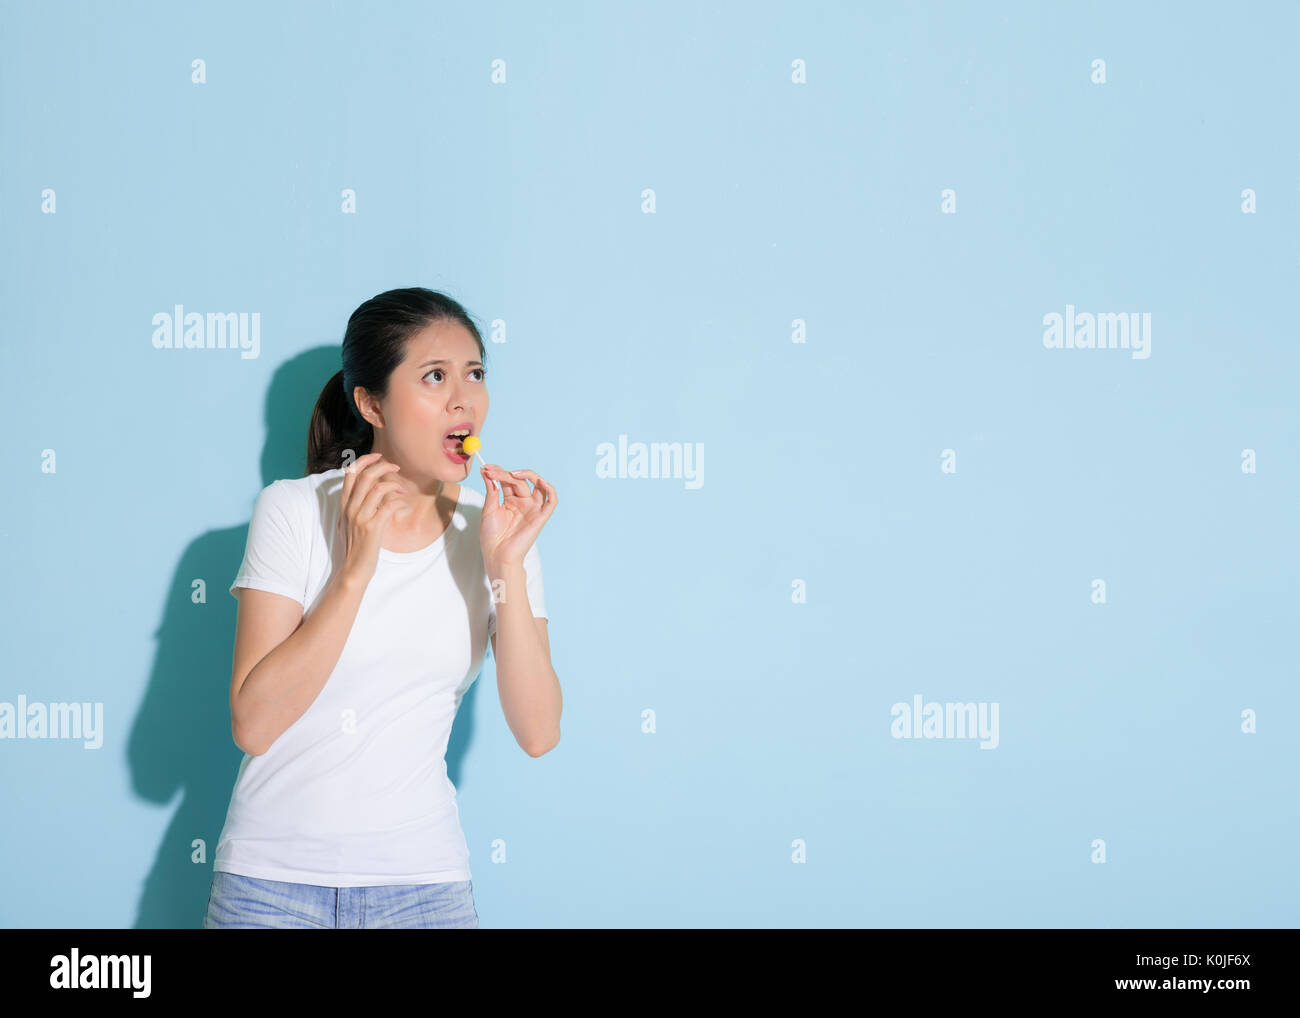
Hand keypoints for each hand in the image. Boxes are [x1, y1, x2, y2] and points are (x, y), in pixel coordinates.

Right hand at [337, 452, 406, 586]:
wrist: (354, 568)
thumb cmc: (357, 544)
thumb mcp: (351, 521)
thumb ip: (357, 504)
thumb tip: (370, 488)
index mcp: (344, 504)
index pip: (350, 472)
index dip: (365, 460)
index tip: (379, 456)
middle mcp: (350, 508)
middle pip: (365, 475)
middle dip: (384, 466)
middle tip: (396, 468)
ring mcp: (360, 517)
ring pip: (378, 488)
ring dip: (395, 485)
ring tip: (402, 490)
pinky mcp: (372, 527)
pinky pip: (390, 505)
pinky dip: (400, 502)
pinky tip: (404, 506)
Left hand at [479, 464, 555, 575]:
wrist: (497, 555)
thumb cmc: (492, 537)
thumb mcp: (489, 509)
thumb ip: (492, 491)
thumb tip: (487, 472)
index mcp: (511, 501)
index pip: (508, 480)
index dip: (498, 472)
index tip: (485, 468)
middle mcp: (523, 502)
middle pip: (519, 480)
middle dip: (504, 474)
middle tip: (490, 471)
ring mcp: (533, 509)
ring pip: (537, 485)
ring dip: (527, 475)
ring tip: (512, 474)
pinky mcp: (541, 517)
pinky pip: (551, 501)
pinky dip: (550, 489)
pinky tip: (540, 481)